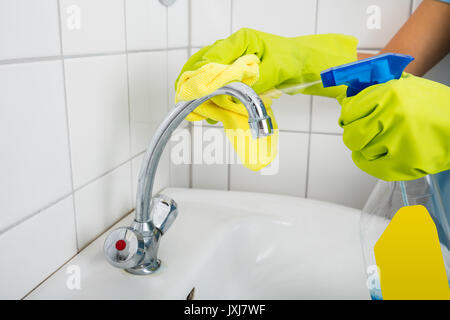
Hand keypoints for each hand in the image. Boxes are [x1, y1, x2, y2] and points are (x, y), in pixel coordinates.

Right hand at [176, 28, 356, 97]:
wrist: (301, 63)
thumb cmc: (291, 60)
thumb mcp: (276, 70)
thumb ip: (254, 81)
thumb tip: (232, 94)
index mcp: (241, 41)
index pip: (212, 56)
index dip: (200, 75)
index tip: (192, 93)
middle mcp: (231, 48)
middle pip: (202, 64)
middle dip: (193, 84)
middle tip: (186, 102)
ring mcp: (230, 60)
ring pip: (206, 75)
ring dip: (201, 93)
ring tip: (198, 111)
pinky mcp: (233, 73)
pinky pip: (216, 84)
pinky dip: (212, 98)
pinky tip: (212, 112)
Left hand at [338, 73, 449, 180]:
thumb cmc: (436, 107)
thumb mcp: (406, 87)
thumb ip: (377, 90)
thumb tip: (349, 95)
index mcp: (388, 94)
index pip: (349, 111)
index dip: (348, 116)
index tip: (351, 119)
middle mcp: (390, 117)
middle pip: (351, 134)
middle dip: (355, 134)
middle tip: (362, 133)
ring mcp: (396, 141)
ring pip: (360, 150)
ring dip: (367, 147)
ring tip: (381, 141)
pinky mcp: (403, 163)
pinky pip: (370, 166)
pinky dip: (369, 162)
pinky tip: (377, 155)